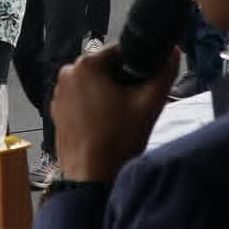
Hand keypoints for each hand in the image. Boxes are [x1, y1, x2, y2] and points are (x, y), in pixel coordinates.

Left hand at [50, 45, 178, 182]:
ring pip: (92, 84)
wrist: (92, 178)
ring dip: (107, 93)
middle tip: (135, 103)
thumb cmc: (119, 139)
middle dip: (121, 80)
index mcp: (86, 64)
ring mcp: (58, 93)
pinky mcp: (56, 111)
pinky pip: (80, 99)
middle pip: (104, 68)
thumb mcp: (148, 105)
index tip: (145, 84)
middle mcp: (66, 73)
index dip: (136, 65)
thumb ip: (164, 74)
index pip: (118, 51)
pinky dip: (92, 105)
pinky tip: (105, 124)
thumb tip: (173, 51)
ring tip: (121, 116)